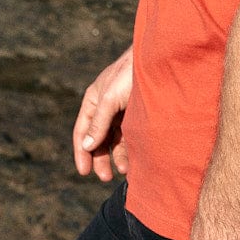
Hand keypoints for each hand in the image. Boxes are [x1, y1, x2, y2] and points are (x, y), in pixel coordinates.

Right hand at [72, 47, 132, 181]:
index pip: (82, 131)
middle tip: (105, 178)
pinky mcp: (138, 113)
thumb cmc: (130, 75)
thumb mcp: (111, 99)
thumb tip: (86, 146)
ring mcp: (122, 110)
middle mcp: (106, 107)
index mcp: (94, 100)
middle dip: (100, 158)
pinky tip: (135, 161)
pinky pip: (130, 135)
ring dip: (117, 156)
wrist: (158, 61)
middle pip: (98, 138)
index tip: (84, 172)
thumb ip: (99, 123)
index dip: (81, 152)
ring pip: (115, 139)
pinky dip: (130, 149)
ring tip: (124, 172)